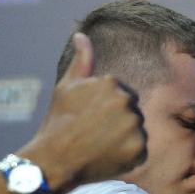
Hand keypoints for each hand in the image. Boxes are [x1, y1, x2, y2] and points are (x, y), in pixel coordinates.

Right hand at [20, 32, 146, 193]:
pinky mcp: (139, 150)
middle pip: (132, 113)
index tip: (90, 119)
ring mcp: (134, 126)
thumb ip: (82, 61)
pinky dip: (127, 156)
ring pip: (137, 132)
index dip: (105, 110)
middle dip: (117, 123)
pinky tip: (107, 157)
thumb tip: (82, 34)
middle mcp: (127, 101)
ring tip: (100, 145)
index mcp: (112, 82)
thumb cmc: (59, 121)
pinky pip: (139, 152)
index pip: (122, 96)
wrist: (54, 159)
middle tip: (94, 134)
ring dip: (124, 139)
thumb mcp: (67, 87)